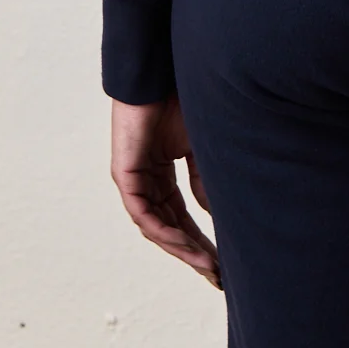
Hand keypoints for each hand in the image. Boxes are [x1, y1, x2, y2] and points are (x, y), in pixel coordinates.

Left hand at [110, 94, 221, 288]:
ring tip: (208, 266)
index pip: (182, 217)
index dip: (202, 241)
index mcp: (163, 174)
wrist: (163, 71)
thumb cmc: (182, 98)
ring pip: (156, 227)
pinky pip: (143, 214)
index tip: (223, 262)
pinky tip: (186, 244)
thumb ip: (205, 180)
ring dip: (182, 249)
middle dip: (194, 254)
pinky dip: (165, 231)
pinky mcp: (125, 174)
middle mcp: (146, 181)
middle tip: (217, 277)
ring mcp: (134, 179)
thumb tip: (215, 214)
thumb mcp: (202, 146)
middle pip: (169, 228)